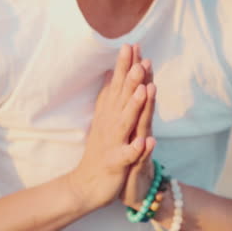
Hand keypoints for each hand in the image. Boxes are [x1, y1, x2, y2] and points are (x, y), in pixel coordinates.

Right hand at [66, 44, 153, 210]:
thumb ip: (110, 98)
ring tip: (144, 90)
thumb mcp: (105, 122)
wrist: (85, 186)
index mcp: (110, 115)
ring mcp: (112, 143)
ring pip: (125, 123)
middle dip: (131, 79)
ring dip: (134, 106)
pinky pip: (127, 156)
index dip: (125, 66)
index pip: (118, 86)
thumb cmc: (100, 153)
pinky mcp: (115, 164)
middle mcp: (110, 125)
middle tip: (141, 57)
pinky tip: (146, 142)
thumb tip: (113, 74)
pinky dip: (135, 149)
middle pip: (122, 99)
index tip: (132, 44)